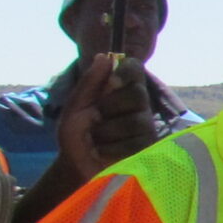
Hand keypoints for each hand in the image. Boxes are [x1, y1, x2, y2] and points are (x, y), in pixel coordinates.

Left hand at [56, 52, 161, 181]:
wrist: (74, 166)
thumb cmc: (76, 134)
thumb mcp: (75, 107)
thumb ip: (89, 83)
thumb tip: (104, 57)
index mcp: (121, 90)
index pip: (135, 69)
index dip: (126, 72)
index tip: (111, 82)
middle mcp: (139, 106)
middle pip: (138, 94)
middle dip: (110, 107)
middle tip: (96, 117)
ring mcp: (146, 127)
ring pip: (134, 122)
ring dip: (105, 132)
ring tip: (97, 140)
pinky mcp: (147, 149)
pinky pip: (133, 144)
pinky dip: (110, 148)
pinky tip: (103, 152)